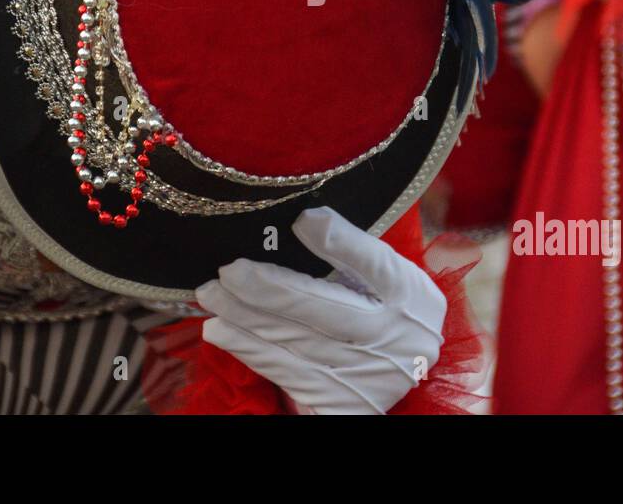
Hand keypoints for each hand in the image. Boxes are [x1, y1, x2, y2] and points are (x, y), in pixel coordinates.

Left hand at [197, 207, 445, 413]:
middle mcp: (394, 338)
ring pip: (294, 341)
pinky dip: (247, 348)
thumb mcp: (384, 279)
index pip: (377, 264)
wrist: (401, 374)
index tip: (302, 220)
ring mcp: (366, 376)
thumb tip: (301, 218)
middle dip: (271, 289)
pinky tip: (220, 329)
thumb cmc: (382, 309)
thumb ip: (352, 250)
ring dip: (244, 317)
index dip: (340, 243)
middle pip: (326, 310)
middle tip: (229, 269)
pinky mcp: (340, 404)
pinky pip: (283, 371)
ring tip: (211, 293)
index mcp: (411, 296)